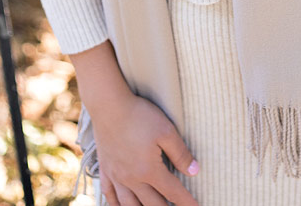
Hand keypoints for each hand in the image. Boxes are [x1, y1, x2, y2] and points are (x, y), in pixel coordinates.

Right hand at [90, 87, 200, 205]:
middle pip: (152, 204)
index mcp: (149, 170)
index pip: (173, 192)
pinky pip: (109, 195)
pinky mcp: (105, 169)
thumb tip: (195, 171)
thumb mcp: (166, 130)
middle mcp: (132, 179)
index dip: (186, 202)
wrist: (109, 105)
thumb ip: (180, 153)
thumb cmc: (139, 115)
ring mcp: (116, 176)